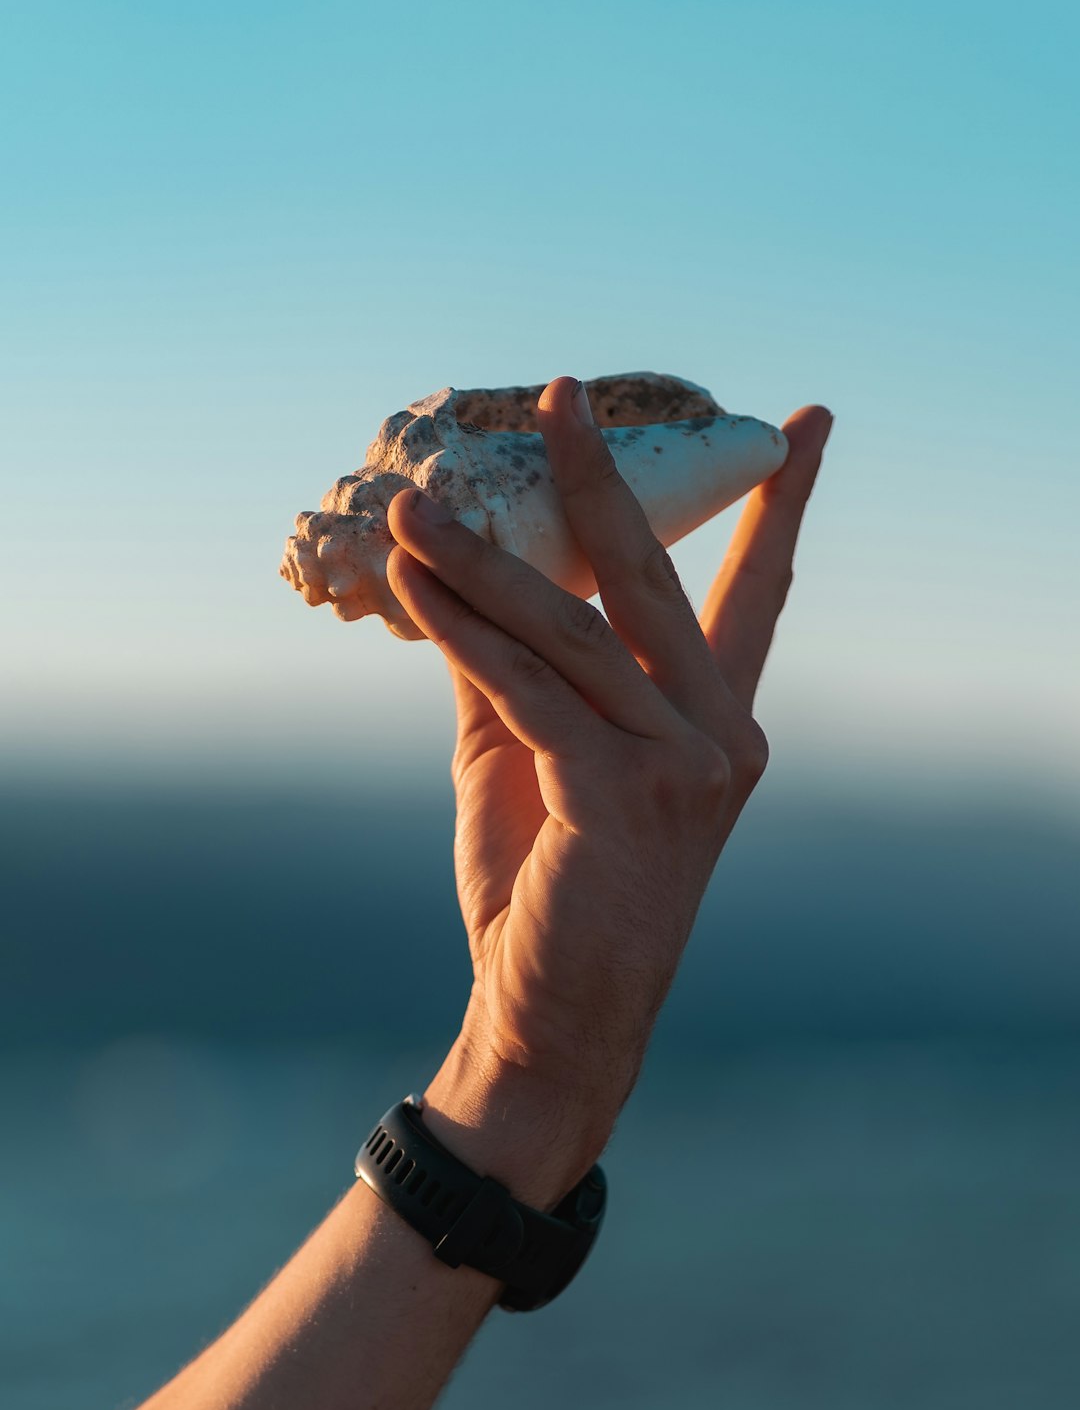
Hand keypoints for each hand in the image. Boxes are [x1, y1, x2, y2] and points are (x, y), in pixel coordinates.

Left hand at [385, 378, 832, 1205]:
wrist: (548, 1017)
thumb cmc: (544, 890)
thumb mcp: (528, 758)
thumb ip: (515, 667)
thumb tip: (464, 571)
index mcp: (717, 725)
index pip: (756, 594)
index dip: (777, 505)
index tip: (805, 420)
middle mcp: (720, 737)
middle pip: (656, 578)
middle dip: (603, 479)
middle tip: (561, 393)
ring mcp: (683, 767)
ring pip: (572, 629)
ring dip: (482, 559)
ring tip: (414, 505)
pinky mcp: (622, 794)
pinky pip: (529, 689)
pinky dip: (463, 632)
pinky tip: (413, 584)